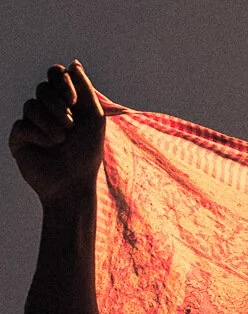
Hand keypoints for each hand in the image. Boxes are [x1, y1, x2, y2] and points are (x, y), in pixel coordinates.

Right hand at [9, 62, 104, 207]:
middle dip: (58, 106)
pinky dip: (39, 135)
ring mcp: (31, 123)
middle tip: (70, 126)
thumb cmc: (87, 154)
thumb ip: (86, 88)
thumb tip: (73, 63)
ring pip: (31, 105)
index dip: (61, 82)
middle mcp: (46, 110)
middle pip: (43, 88)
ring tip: (61, 141)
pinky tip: (47, 147)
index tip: (73, 100)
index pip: (55, 74)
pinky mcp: (19, 138)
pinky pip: (22, 124)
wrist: (73, 183)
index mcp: (65, 102)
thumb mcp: (94, 118)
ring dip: (50, 124)